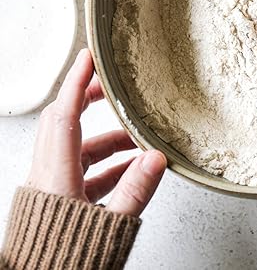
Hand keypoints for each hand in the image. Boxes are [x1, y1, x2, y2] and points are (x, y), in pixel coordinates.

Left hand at [26, 49, 166, 216]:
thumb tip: (156, 159)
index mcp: (56, 175)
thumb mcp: (108, 225)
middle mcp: (50, 175)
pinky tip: (131, 168)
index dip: (76, 82)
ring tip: (137, 137)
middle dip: (87, 99)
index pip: (64, 114)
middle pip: (64, 122)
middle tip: (109, 84)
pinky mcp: (60, 199)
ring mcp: (53, 186)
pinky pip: (84, 170)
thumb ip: (135, 190)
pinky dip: (107, 164)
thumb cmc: (63, 260)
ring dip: (107, 138)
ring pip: (78, 148)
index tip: (88, 58)